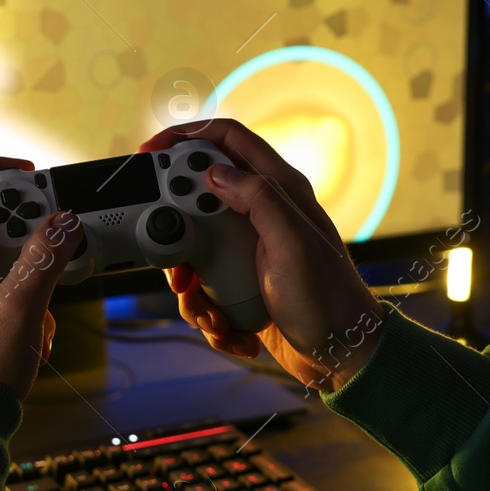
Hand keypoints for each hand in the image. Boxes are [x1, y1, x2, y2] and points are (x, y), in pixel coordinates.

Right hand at [138, 120, 383, 392]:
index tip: (150, 152)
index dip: (186, 136)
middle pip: (195, 198)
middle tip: (177, 262)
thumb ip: (257, 198)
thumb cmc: (328, 300)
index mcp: (279, 189)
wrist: (340, 354)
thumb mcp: (293, 244)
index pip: (227, 139)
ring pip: (190, 249)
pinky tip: (229, 328)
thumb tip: (214, 172)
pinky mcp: (237, 280)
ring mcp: (246, 248)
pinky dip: (206, 312)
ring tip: (212, 313)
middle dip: (176, 232)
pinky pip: (201, 287)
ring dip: (190, 286)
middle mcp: (260, 212)